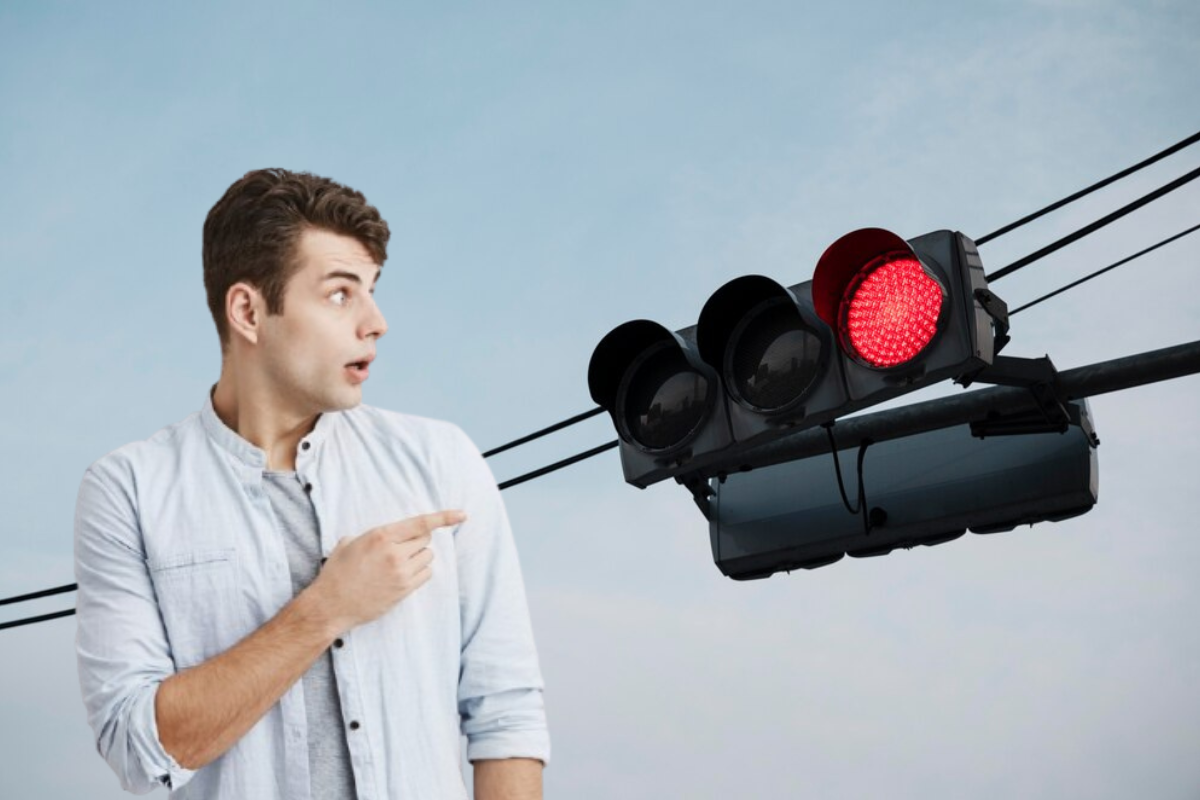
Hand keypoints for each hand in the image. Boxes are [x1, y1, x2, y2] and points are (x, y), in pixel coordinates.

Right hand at [308, 509, 466, 633]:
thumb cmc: (337, 573)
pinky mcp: (404, 589)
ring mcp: (401, 572)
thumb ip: (372, 535)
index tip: (462, 515)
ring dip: (419, 557)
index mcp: (380, 535)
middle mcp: (394, 552)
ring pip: (427, 556)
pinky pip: (426, 574)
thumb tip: (387, 533)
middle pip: (425, 539)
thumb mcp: (349, 544)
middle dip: (417, 541)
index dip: (444, 517)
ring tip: (398, 564)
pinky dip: (420, 572)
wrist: (331, 605)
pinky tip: (403, 575)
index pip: (420, 523)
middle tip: (400, 549)